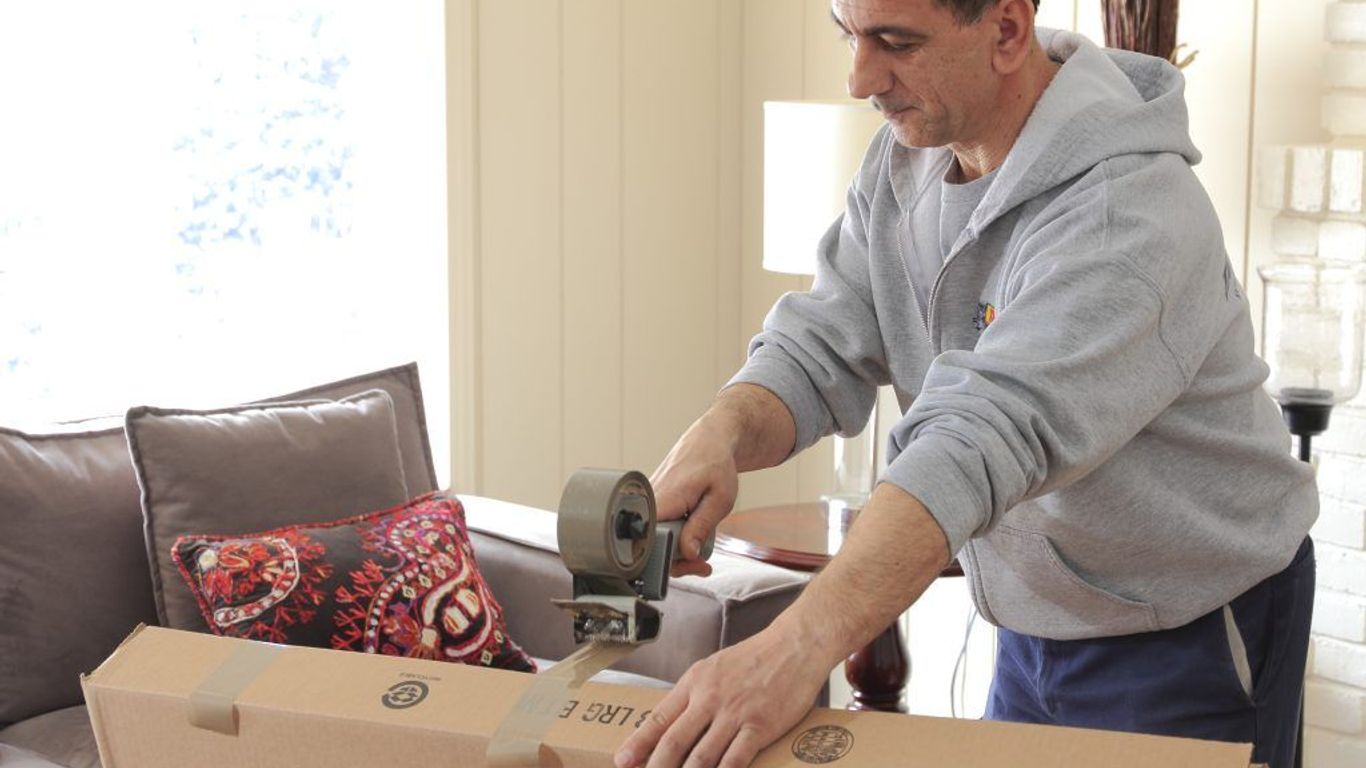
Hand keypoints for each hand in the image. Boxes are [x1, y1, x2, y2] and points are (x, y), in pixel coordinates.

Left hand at [613, 624, 829, 767]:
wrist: (795, 646)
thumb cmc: (756, 657)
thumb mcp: (715, 668)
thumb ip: (695, 694)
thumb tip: (674, 721)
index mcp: (695, 682)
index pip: (658, 718)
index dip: (638, 743)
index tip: (622, 761)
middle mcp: (710, 698)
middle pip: (674, 741)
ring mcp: (735, 713)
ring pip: (701, 757)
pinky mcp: (760, 726)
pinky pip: (735, 759)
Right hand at [651, 416, 739, 577]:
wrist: (708, 442)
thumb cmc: (715, 465)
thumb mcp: (719, 499)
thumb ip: (701, 527)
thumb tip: (687, 553)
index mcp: (663, 501)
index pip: (652, 544)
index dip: (673, 561)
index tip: (696, 563)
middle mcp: (649, 503)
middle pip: (652, 547)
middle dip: (679, 561)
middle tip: (704, 564)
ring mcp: (648, 504)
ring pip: (655, 540)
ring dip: (678, 550)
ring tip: (701, 548)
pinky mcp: (652, 506)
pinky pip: (658, 529)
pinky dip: (675, 537)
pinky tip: (690, 535)